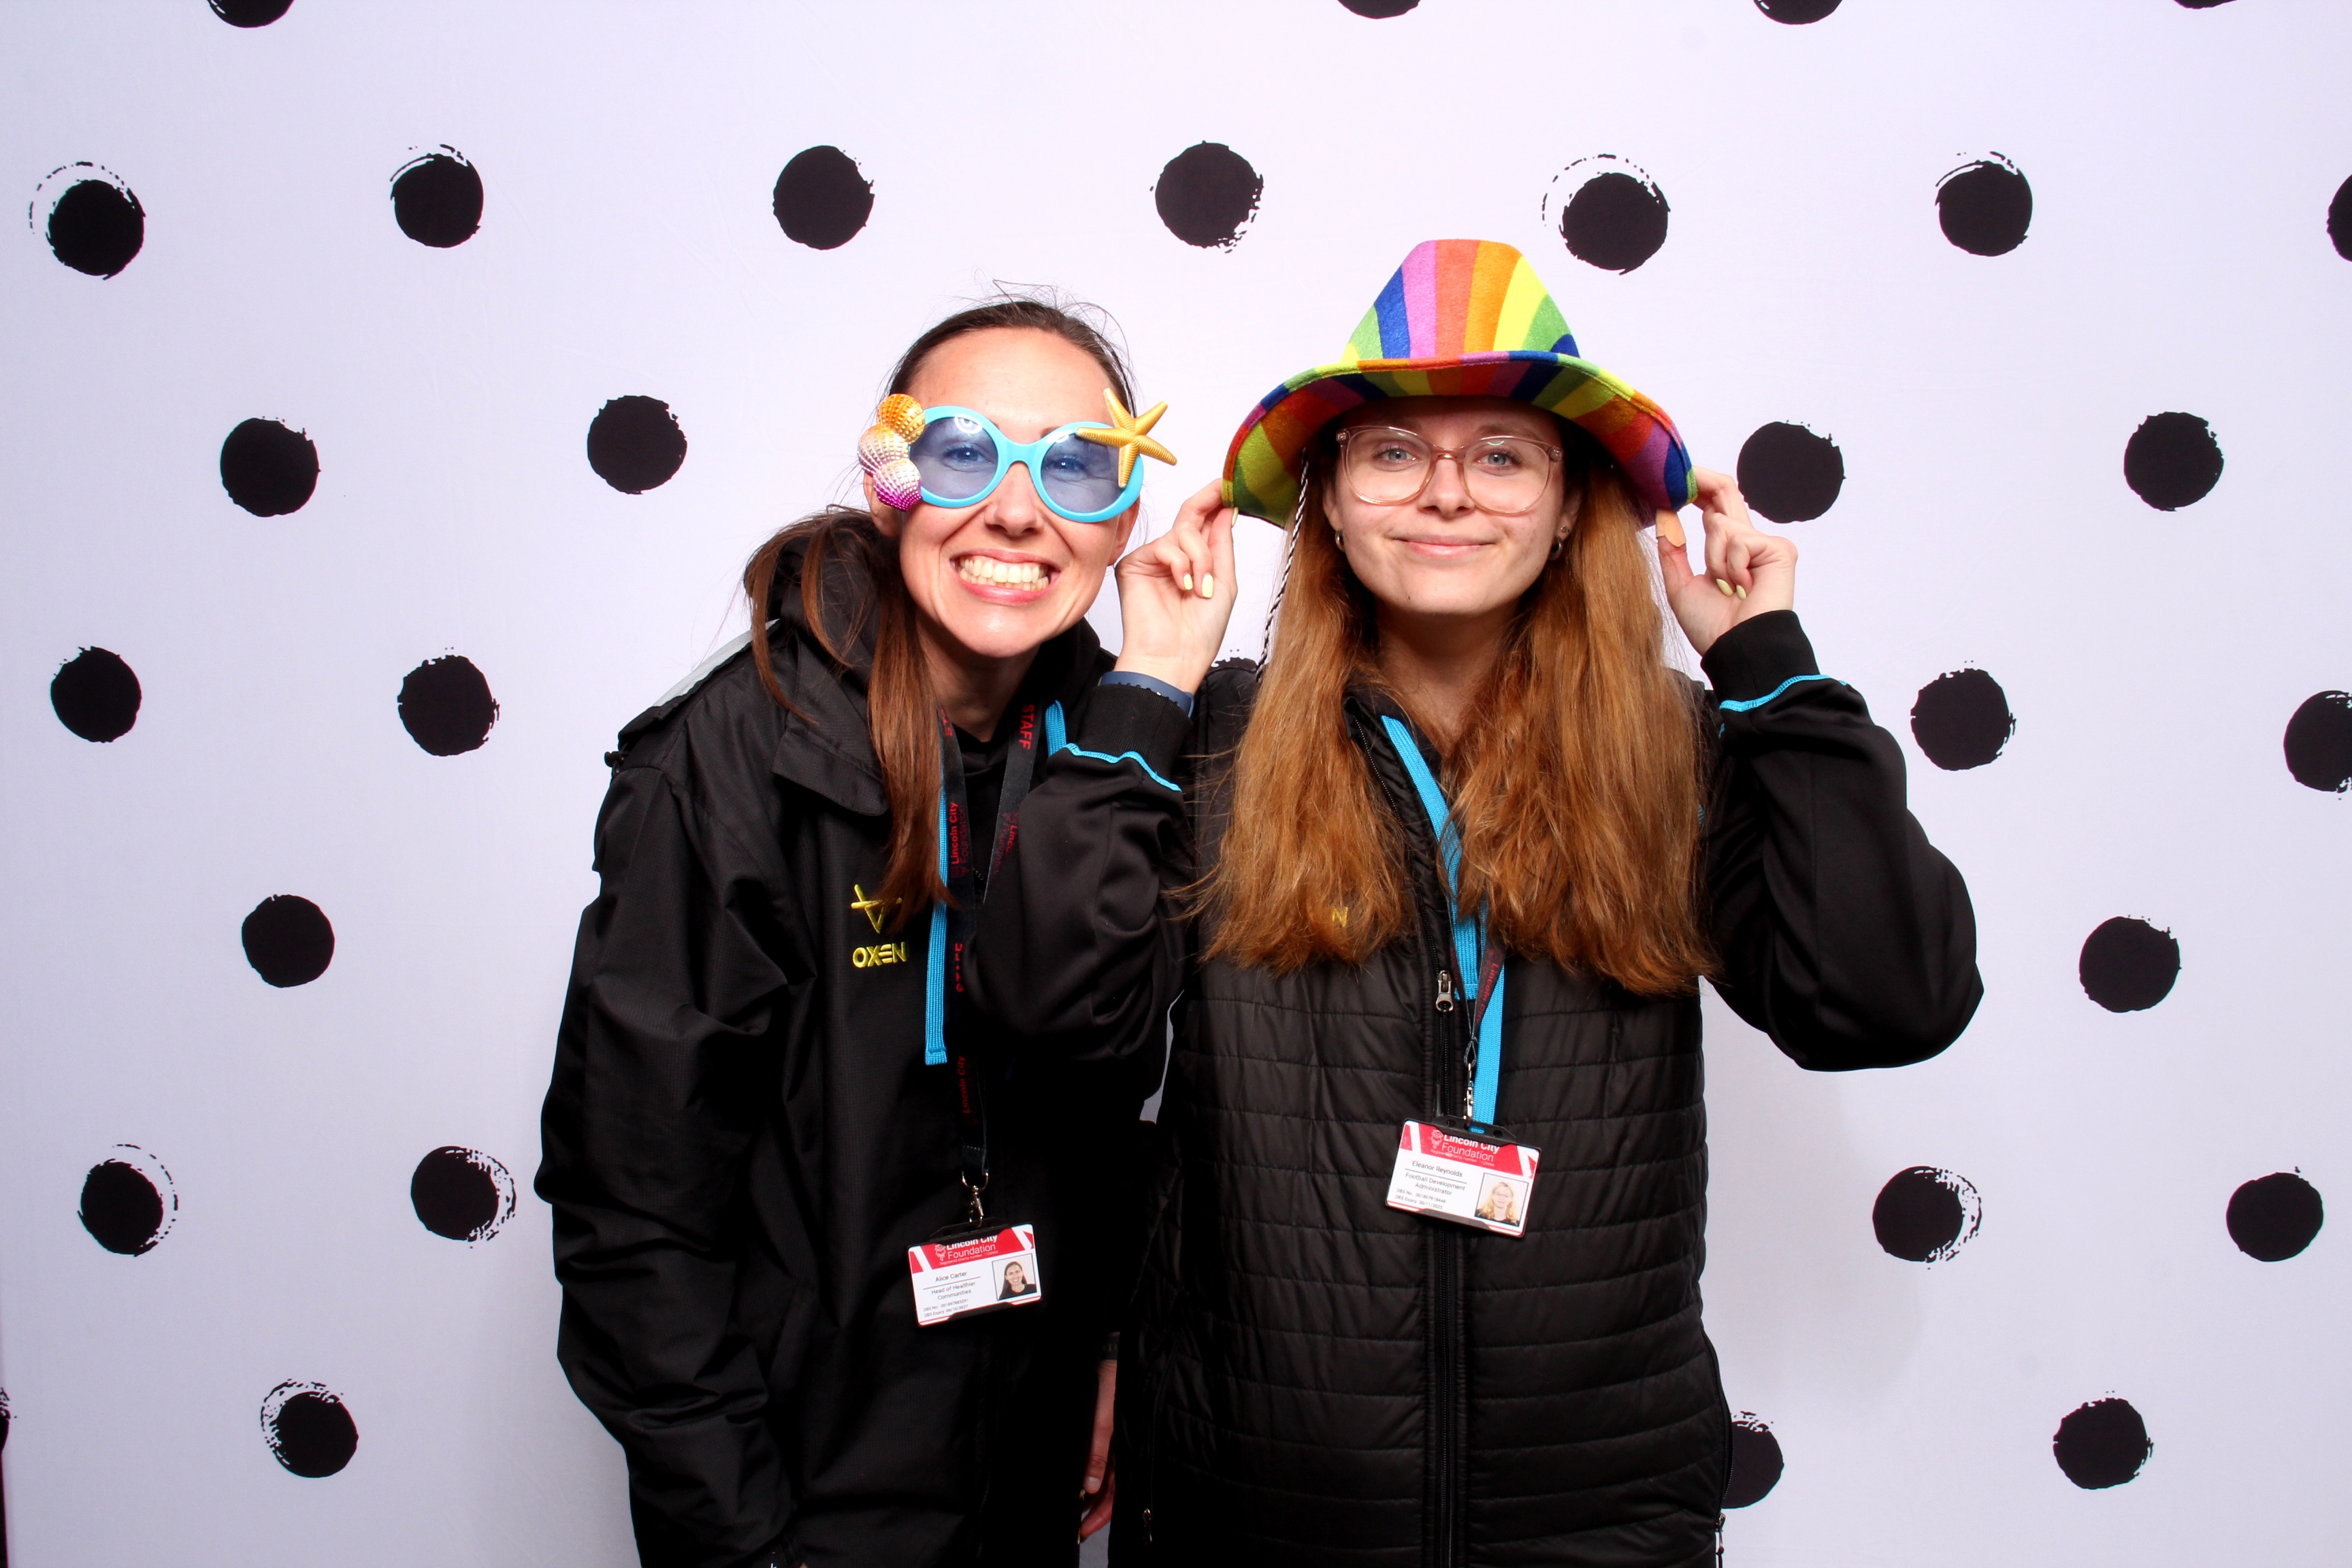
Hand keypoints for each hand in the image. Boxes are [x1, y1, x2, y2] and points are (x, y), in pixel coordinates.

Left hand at [1079, 1359, 1115, 1540]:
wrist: (1110, 1349)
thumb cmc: (1111, 1381)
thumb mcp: (1102, 1418)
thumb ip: (1097, 1453)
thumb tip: (1089, 1487)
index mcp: (1125, 1448)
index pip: (1115, 1492)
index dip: (1101, 1513)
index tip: (1084, 1529)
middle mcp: (1119, 1447)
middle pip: (1107, 1488)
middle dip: (1092, 1510)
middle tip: (1074, 1527)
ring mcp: (1110, 1439)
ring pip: (1100, 1475)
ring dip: (1087, 1493)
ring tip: (1070, 1509)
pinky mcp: (1101, 1428)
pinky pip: (1095, 1458)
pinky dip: (1085, 1471)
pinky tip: (1074, 1479)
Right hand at [1112, 479, 1237, 695]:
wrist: (1174, 657)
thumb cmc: (1200, 633)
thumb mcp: (1224, 583)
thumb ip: (1222, 545)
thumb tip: (1224, 509)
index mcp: (1195, 562)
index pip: (1203, 523)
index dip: (1215, 502)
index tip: (1229, 485)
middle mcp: (1174, 557)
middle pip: (1190, 517)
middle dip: (1208, 504)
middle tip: (1223, 492)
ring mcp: (1153, 560)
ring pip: (1182, 532)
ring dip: (1200, 557)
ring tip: (1200, 587)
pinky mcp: (1134, 564)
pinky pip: (1163, 545)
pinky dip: (1180, 563)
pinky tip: (1182, 585)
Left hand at [1654, 467, 1797, 656]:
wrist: (1737, 648)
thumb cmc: (1713, 627)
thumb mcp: (1680, 584)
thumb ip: (1673, 550)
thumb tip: (1663, 517)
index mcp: (1727, 549)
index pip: (1714, 506)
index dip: (1696, 488)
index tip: (1674, 478)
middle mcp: (1748, 542)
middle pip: (1726, 492)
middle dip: (1700, 481)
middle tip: (1681, 472)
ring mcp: (1765, 544)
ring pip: (1720, 522)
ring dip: (1712, 557)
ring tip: (1726, 586)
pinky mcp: (1779, 548)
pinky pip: (1738, 539)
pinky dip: (1731, 564)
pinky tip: (1743, 587)